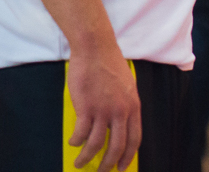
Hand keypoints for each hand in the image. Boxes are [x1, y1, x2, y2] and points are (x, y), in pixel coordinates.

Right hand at [65, 43, 141, 170]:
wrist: (95, 49)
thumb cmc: (109, 64)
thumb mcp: (127, 86)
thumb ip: (124, 105)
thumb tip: (118, 124)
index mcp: (133, 106)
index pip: (135, 139)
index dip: (128, 156)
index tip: (122, 166)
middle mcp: (121, 111)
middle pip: (117, 146)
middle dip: (108, 164)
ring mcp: (103, 110)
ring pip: (96, 145)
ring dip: (87, 158)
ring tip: (80, 163)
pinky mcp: (86, 107)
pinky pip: (81, 133)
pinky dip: (76, 141)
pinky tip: (73, 142)